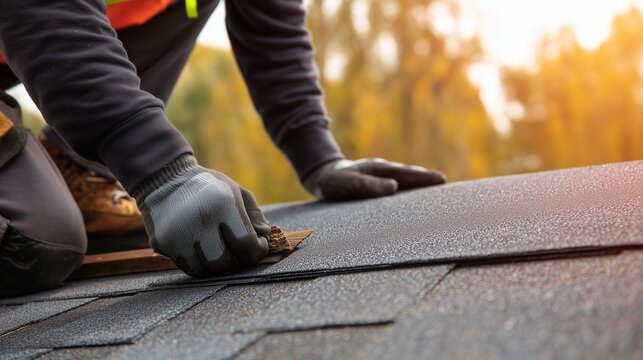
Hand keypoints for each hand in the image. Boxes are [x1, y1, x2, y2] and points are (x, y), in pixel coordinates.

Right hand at [134, 155, 268, 276]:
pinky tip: (199, 247)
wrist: (164, 178)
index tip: (257, 245)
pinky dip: (197, 262)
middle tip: (236, 249)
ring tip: (217, 247)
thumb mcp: (236, 191)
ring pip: (204, 270)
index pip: (246, 245)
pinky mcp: (162, 243)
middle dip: (235, 259)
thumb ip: (254, 215)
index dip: (257, 250)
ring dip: (214, 263)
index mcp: (222, 204)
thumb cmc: (207, 186)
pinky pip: (186, 266)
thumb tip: (265, 237)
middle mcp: (199, 220)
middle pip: (224, 263)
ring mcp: (178, 234)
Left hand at [303, 158, 446, 201]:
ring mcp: (380, 176)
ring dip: (420, 184)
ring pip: (405, 179)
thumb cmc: (334, 182)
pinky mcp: (377, 184)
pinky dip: (409, 189)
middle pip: (409, 174)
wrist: (322, 176)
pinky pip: (397, 186)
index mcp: (379, 169)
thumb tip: (394, 187)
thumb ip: (369, 186)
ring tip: (437, 190)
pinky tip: (415, 197)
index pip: (406, 174)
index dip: (423, 177)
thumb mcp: (348, 184)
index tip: (441, 180)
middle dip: (427, 179)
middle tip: (446, 183)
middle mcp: (382, 171)